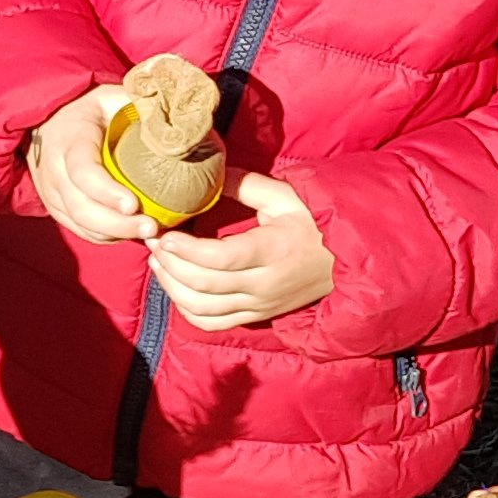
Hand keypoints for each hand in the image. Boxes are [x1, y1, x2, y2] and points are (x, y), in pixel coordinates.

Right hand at [21, 83, 160, 248]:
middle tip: (151, 228)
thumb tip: (187, 122)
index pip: (82, 170)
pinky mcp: (56, 208)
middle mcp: (53, 169)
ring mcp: (51, 192)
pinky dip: (106, 237)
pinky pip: (80, 230)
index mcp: (69, 137)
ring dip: (115, 234)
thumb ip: (145, 105)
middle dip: (116, 224)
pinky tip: (131, 234)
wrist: (52, 121)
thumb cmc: (94, 109)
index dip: (106, 191)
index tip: (133, 204)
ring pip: (80, 223)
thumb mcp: (116, 97)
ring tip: (149, 234)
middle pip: (81, 207)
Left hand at [147, 171, 333, 328]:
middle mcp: (264, 284)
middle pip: (204, 284)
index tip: (164, 235)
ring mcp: (259, 305)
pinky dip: (187, 310)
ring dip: (172, 287)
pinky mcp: (256, 316)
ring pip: (202, 308)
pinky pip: (212, 324)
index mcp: (273, 250)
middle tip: (152, 242)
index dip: (186, 250)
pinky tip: (175, 288)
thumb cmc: (313, 223)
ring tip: (157, 263)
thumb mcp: (285, 197)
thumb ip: (246, 185)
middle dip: (170, 264)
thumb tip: (209, 174)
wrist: (344, 262)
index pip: (220, 258)